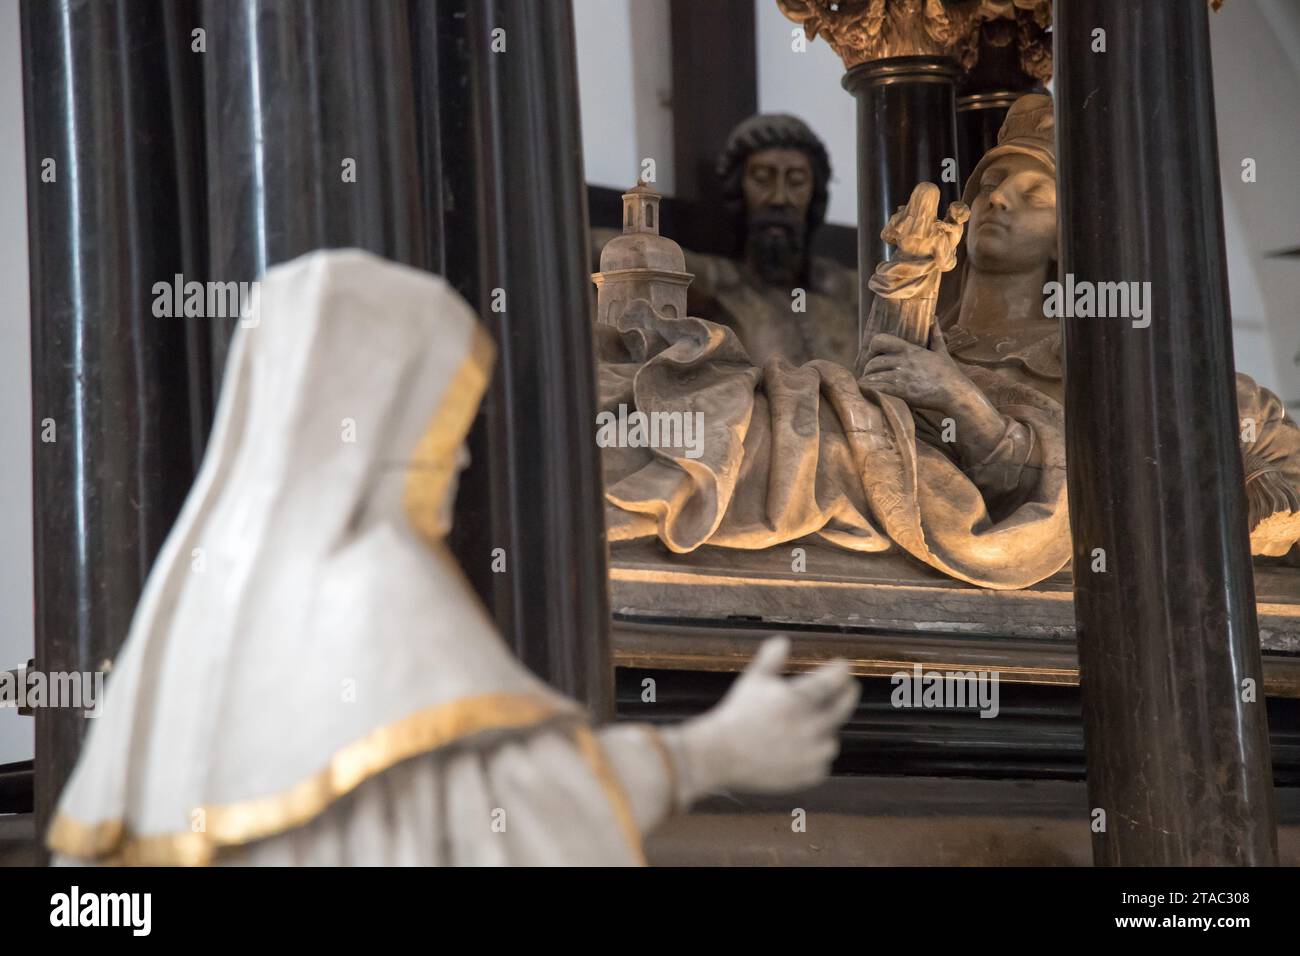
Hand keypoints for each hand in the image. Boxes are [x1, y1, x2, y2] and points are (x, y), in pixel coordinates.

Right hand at [664, 637, 859, 799]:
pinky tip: (801, 749)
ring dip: (827, 730)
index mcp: (795, 700)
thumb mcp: (752, 680)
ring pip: (831, 739)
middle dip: (848, 695)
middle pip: (841, 709)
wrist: (721, 754)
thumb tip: (783, 640)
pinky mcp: (807, 775)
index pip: (830, 682)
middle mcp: (808, 727)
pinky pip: (821, 764)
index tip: (843, 666)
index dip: (840, 671)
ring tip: (817, 724)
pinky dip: (814, 756)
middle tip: (850, 687)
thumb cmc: (737, 714)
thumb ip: (770, 659)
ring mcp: (809, 754)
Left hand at [858, 327, 977, 413]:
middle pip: (873, 362)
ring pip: (873, 376)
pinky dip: (871, 389)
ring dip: (869, 380)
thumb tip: (934, 318)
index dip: (873, 347)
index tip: (874, 354)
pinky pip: (878, 388)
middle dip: (869, 369)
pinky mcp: (901, 391)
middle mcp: (903, 361)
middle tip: (870, 374)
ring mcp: (901, 376)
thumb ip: (935, 335)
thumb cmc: (949, 373)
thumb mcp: (941, 351)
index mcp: (910, 350)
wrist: (955, 393)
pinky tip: (871, 392)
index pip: (880, 340)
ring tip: (869, 384)